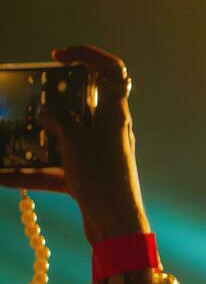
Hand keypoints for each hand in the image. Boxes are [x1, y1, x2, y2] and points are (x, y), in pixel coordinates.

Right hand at [0, 45, 149, 244]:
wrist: (117, 227)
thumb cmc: (104, 180)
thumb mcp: (76, 143)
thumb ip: (60, 120)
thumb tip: (47, 109)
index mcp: (115, 114)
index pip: (111, 71)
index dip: (87, 56)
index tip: (57, 57)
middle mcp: (108, 131)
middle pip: (81, 105)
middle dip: (50, 100)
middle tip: (25, 98)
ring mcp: (96, 155)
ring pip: (62, 138)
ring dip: (35, 137)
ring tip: (9, 132)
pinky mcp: (85, 178)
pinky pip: (53, 169)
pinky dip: (29, 172)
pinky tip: (2, 176)